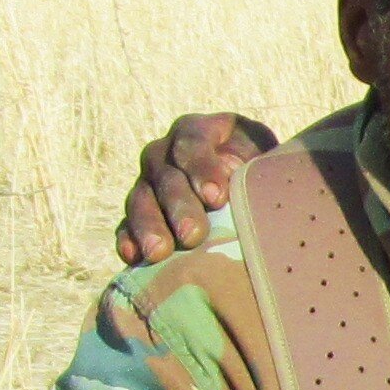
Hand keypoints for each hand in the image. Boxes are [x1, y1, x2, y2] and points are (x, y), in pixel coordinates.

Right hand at [117, 111, 275, 264]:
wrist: (247, 185)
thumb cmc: (258, 169)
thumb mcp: (262, 157)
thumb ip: (254, 166)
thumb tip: (244, 186)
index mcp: (197, 132)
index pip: (193, 144)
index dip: (202, 168)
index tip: (216, 197)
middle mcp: (164, 153)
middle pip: (166, 176)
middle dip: (179, 206)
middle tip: (192, 234)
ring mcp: (148, 182)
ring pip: (141, 200)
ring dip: (149, 226)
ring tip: (159, 252)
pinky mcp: (140, 211)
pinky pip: (127, 223)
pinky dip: (128, 239)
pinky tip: (133, 257)